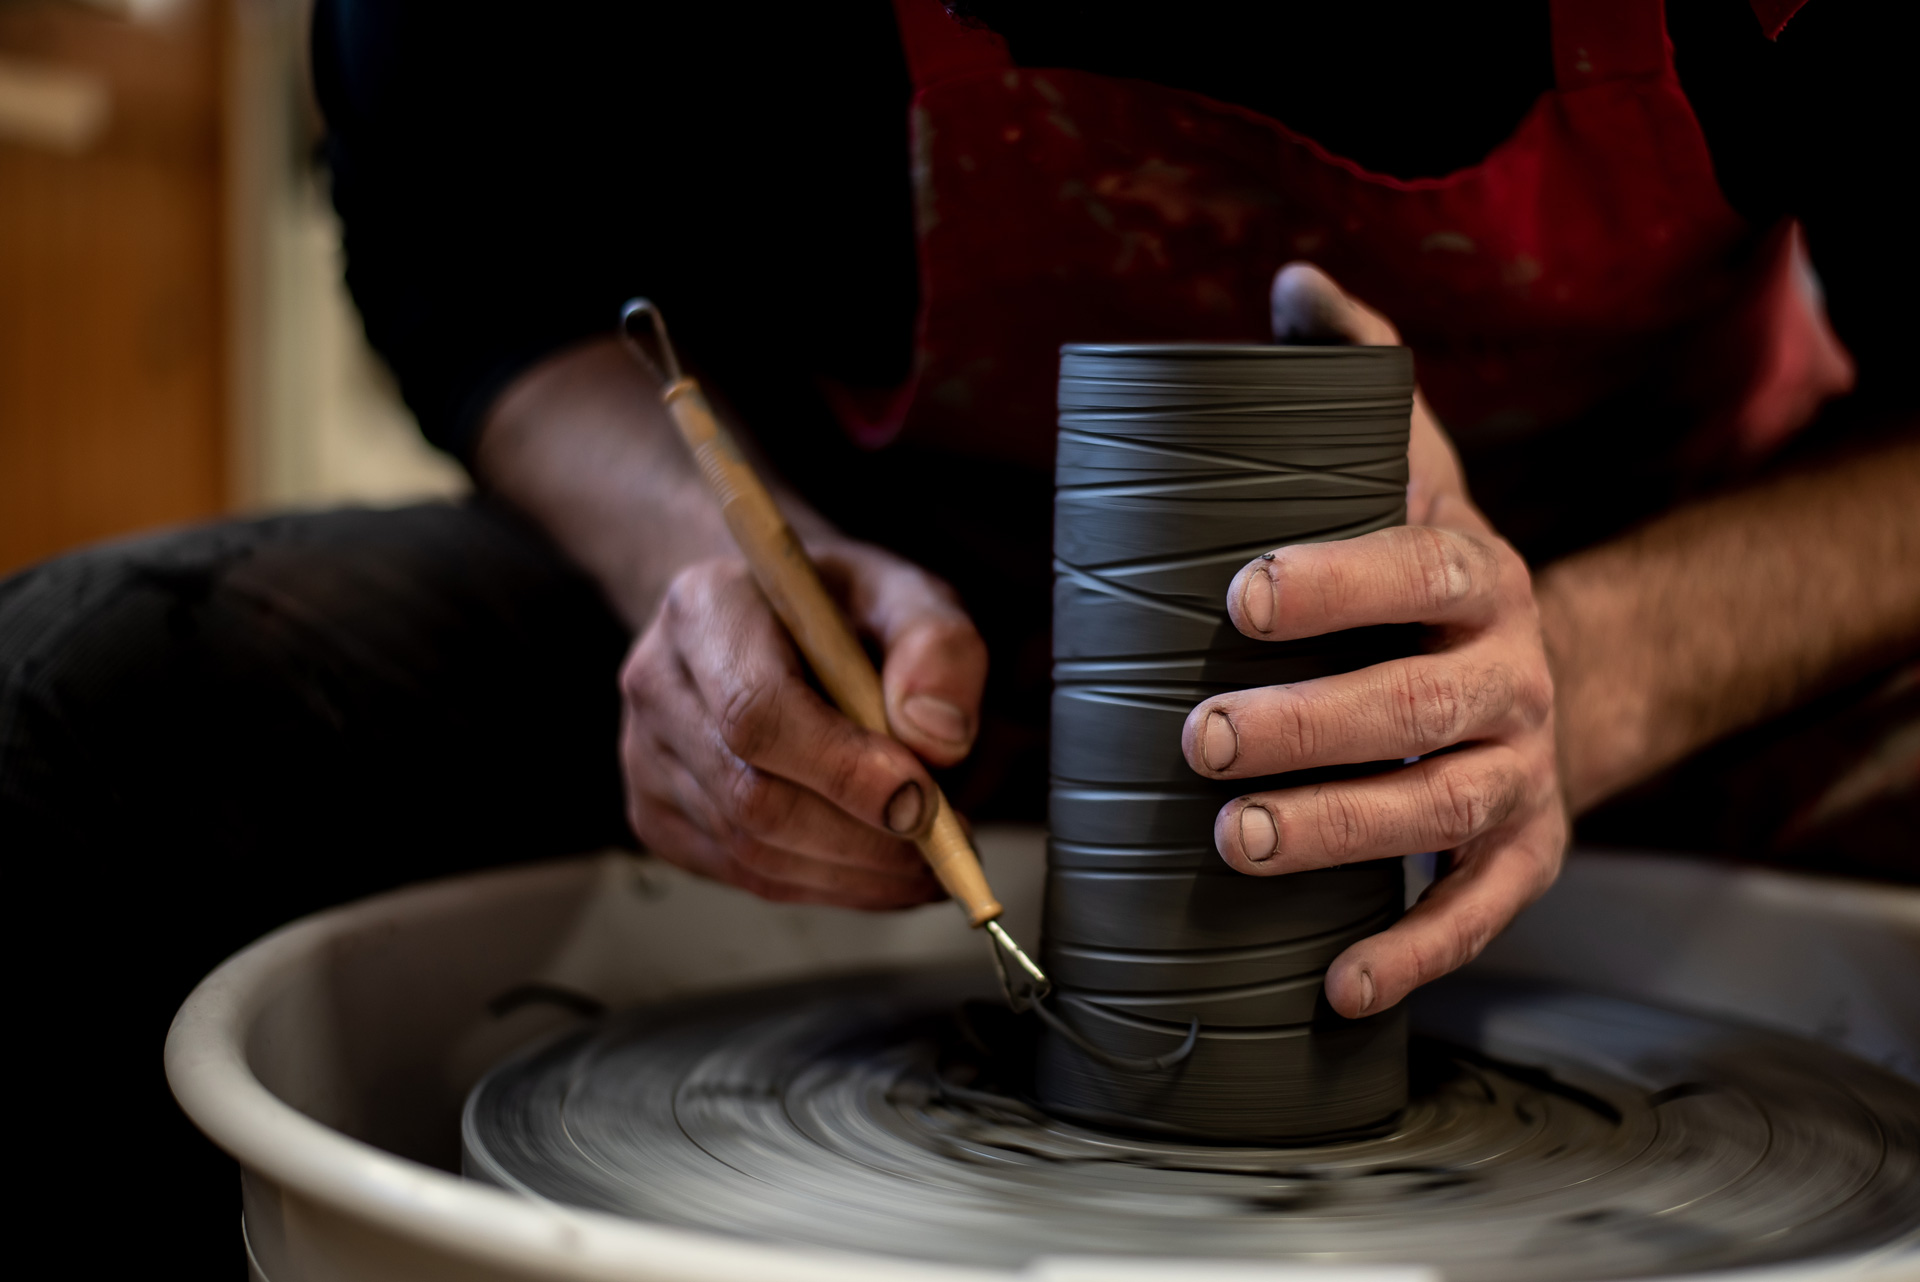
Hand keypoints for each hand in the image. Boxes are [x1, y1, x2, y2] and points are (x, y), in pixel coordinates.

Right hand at [619, 539, 986, 908]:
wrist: (772, 620)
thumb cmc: (842, 607)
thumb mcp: (907, 592)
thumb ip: (938, 646)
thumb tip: (937, 740)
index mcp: (706, 607)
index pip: (755, 711)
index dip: (842, 768)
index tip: (922, 799)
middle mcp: (658, 682)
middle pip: (751, 796)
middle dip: (862, 838)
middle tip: (947, 843)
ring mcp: (645, 757)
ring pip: (752, 850)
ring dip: (856, 872)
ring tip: (930, 857)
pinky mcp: (660, 816)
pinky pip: (748, 876)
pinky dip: (830, 884)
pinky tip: (883, 867)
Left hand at [1179, 264, 1568, 1017]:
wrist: (1557, 675)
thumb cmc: (1434, 576)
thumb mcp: (1414, 471)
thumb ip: (1355, 385)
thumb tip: (1290, 281)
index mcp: (1474, 573)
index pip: (1416, 569)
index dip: (1336, 582)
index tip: (1238, 596)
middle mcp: (1510, 674)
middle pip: (1418, 705)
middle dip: (1308, 727)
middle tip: (1198, 742)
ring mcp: (1525, 772)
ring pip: (1441, 810)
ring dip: (1342, 834)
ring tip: (1235, 845)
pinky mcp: (1525, 857)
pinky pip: (1477, 913)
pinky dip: (1414, 952)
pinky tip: (1336, 984)